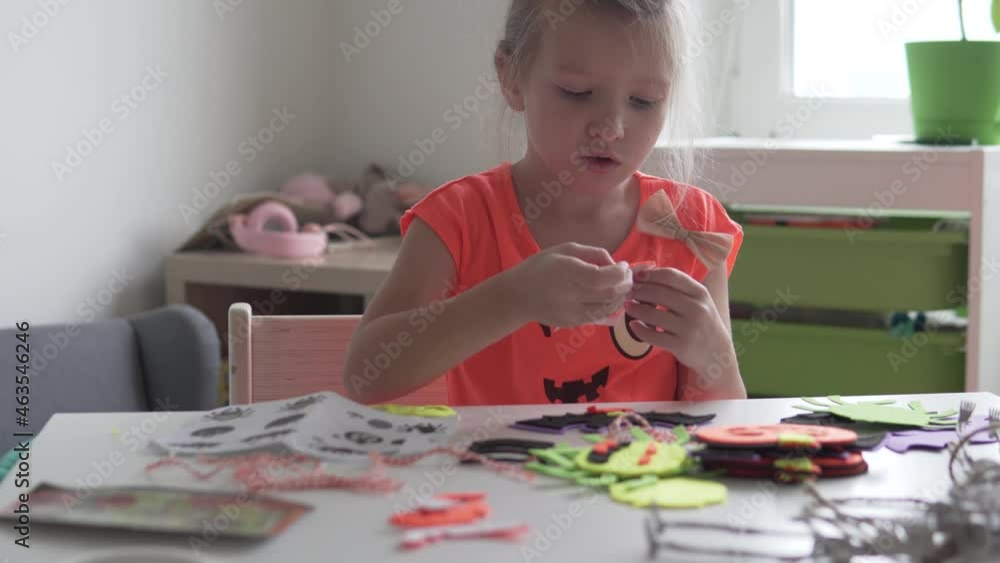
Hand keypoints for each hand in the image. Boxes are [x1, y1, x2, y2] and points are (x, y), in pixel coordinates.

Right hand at [503, 242, 632, 327]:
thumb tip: (614, 263)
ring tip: (620, 286)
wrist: (517, 296)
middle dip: (626, 284)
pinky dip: (609, 306)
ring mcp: (572, 312)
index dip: (620, 272)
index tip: (624, 265)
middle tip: (627, 275)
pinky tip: (607, 296)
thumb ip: (592, 253)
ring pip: (609, 309)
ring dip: (621, 297)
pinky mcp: (572, 323)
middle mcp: (570, 295)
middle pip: (611, 295)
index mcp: (567, 272)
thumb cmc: (540, 267)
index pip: (603, 278)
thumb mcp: (564, 249)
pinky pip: (599, 316)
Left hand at [625, 268, 730, 372]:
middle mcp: (696, 309)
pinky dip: (639, 330)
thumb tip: (645, 275)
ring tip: (627, 306)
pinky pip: (653, 336)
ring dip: (636, 309)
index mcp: (699, 292)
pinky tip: (633, 325)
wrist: (717, 352)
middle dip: (639, 291)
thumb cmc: (701, 321)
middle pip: (660, 294)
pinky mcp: (681, 346)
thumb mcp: (698, 300)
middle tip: (628, 292)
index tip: (636, 277)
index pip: (671, 276)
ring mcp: (689, 328)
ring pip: (654, 315)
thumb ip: (677, 288)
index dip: (650, 275)